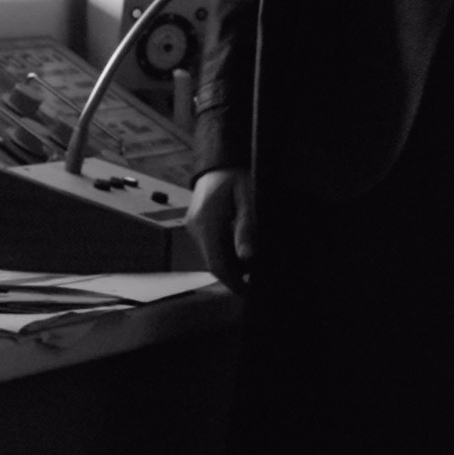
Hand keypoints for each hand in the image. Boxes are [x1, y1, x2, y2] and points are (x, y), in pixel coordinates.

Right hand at [188, 169, 254, 283]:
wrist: (218, 162)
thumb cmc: (236, 177)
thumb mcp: (248, 198)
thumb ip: (247, 227)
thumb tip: (247, 258)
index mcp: (207, 222)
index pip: (217, 265)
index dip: (234, 283)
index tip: (251, 292)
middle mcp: (196, 228)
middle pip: (215, 264)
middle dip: (236, 276)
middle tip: (258, 282)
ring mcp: (194, 228)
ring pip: (213, 258)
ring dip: (233, 266)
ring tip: (255, 266)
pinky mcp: (197, 227)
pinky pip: (212, 248)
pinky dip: (228, 254)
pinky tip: (244, 251)